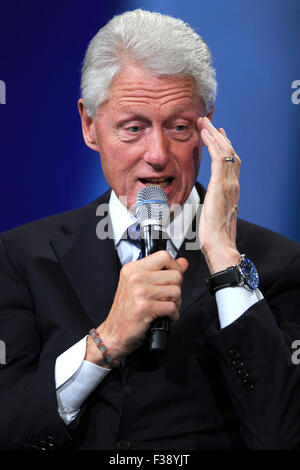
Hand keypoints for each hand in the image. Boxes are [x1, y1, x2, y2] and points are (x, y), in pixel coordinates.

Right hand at [85, 251, 187, 365]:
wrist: (113, 333)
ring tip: (164, 308)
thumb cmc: (126, 311)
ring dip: (175, 304)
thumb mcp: (140, 286)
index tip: (173, 278)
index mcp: (133, 269)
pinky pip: (172, 308)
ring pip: (176, 292)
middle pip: (175, 275)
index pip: (164, 256)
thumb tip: (183, 262)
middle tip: (166, 298)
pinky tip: (163, 318)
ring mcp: (139, 292)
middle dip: (176, 289)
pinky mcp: (144, 308)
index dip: (175, 267)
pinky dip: (173, 316)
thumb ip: (163, 272)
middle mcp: (135, 277)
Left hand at [197, 116, 240, 273]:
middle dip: (218, 135)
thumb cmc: (214, 237)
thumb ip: (213, 204)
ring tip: (204, 121)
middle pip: (229, 153)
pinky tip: (205, 134)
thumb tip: (208, 202)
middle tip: (208, 122)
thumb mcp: (213, 214)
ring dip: (213, 134)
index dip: (223, 147)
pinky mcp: (221, 186)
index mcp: (231, 191)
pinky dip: (212, 144)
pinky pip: (217, 158)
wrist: (220, 246)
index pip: (229, 162)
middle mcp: (232, 185)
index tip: (216, 135)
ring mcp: (229, 184)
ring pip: (224, 152)